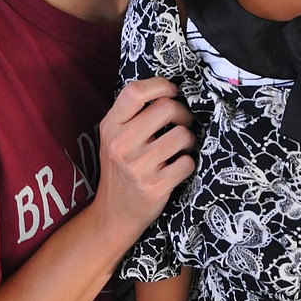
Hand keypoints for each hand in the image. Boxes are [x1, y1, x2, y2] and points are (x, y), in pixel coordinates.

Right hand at [94, 78, 194, 243]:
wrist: (114, 214)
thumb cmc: (121, 170)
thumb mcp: (114, 139)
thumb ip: (132, 116)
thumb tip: (167, 91)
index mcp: (110, 127)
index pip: (134, 91)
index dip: (161, 85)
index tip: (172, 91)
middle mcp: (121, 145)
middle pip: (166, 108)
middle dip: (183, 113)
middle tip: (183, 123)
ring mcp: (137, 167)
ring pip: (182, 136)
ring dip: (189, 141)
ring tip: (181, 148)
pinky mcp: (155, 187)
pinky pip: (187, 163)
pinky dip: (188, 164)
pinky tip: (178, 168)